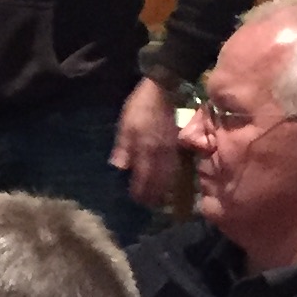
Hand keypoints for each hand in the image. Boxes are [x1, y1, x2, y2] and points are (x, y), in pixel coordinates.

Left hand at [110, 77, 180, 205]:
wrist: (164, 92)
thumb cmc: (141, 108)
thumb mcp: (125, 125)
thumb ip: (123, 148)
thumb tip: (118, 168)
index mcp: (145, 151)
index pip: (143, 178)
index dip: (139, 191)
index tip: (135, 200)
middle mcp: (160, 155)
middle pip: (158, 182)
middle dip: (153, 195)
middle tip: (147, 204)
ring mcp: (171, 151)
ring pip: (169, 177)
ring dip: (163, 190)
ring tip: (158, 199)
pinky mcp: (178, 146)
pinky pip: (176, 168)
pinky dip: (171, 179)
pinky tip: (168, 181)